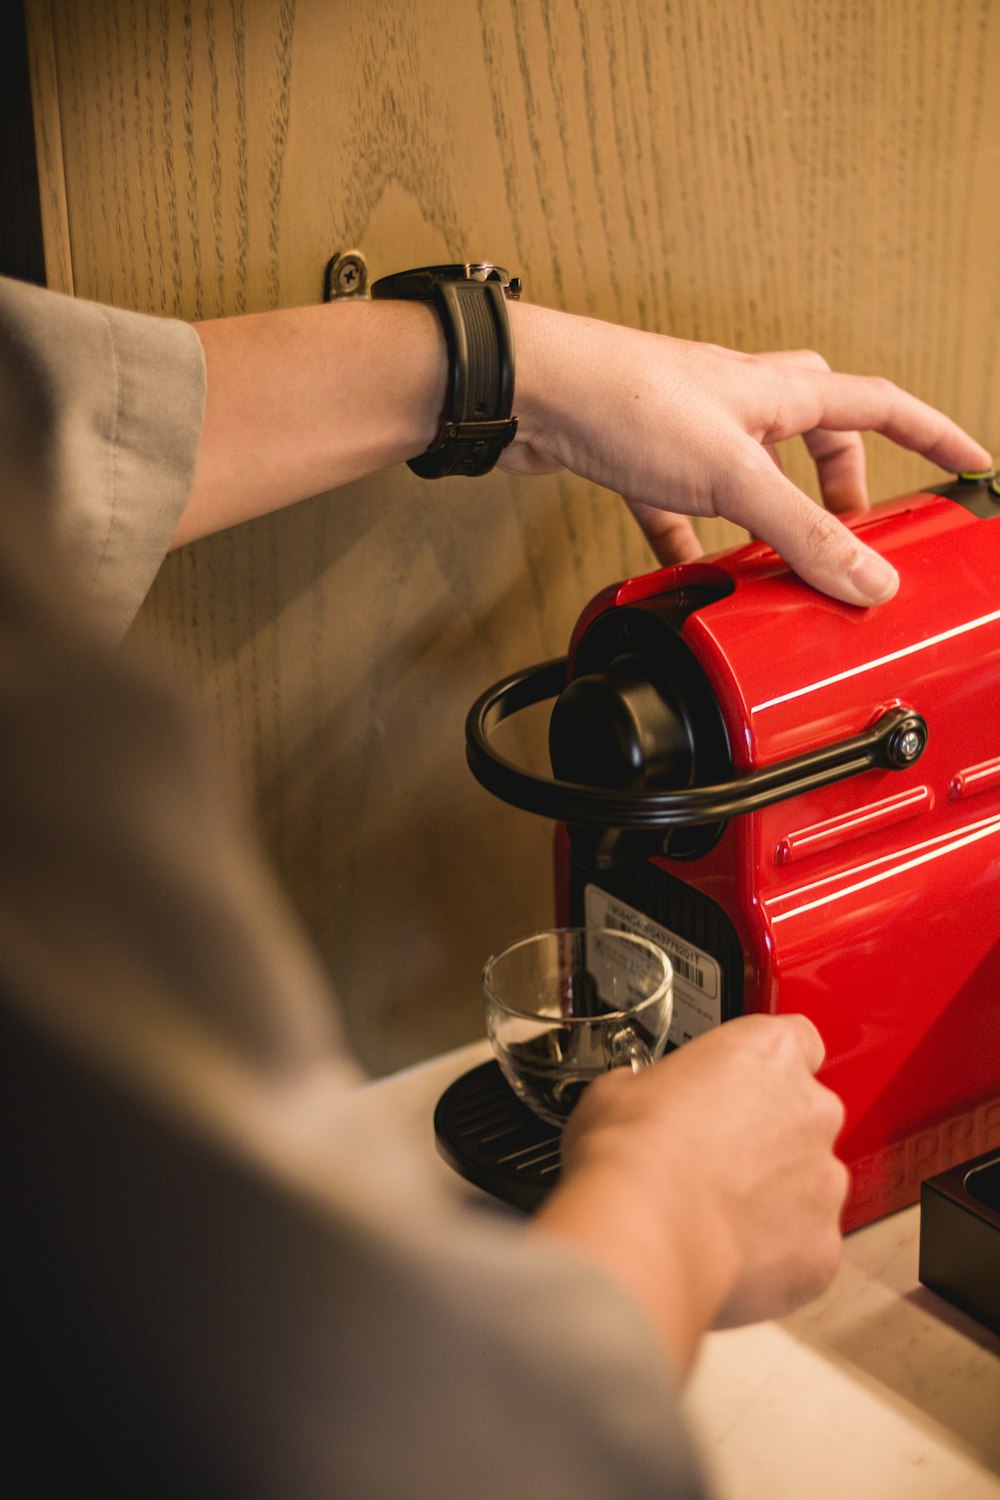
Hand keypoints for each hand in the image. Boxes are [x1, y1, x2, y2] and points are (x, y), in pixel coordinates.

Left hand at [503, 303, 992, 605]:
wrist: (530, 394)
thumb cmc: (624, 400)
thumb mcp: (734, 475)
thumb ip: (802, 531)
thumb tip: (869, 578)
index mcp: (778, 392)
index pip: (880, 405)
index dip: (931, 434)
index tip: (968, 462)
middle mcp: (738, 402)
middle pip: (817, 431)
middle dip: (844, 480)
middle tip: (852, 529)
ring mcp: (688, 430)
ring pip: (750, 472)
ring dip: (769, 514)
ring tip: (777, 561)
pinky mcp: (639, 458)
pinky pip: (680, 505)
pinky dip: (693, 539)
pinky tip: (691, 571)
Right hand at [529, 1014, 848, 1373]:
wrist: (645, 1228)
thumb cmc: (633, 1150)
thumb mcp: (623, 1084)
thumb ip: (658, 1083)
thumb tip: (643, 1099)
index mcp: (770, 1052)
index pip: (797, 1040)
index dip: (767, 1067)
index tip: (742, 1084)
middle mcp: (811, 1108)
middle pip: (806, 1114)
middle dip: (770, 1134)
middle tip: (716, 1153)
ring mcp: (824, 1177)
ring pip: (809, 1181)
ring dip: (776, 1192)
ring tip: (716, 1208)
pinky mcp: (822, 1242)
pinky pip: (806, 1241)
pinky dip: (777, 1248)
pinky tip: (726, 1246)